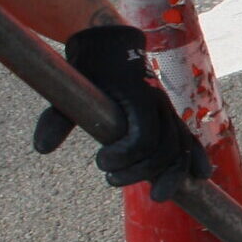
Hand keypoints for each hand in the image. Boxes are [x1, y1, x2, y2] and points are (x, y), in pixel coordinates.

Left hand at [32, 25, 209, 201]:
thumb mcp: (70, 88)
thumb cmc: (90, 68)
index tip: (100, 162)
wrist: (112, 46)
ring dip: (170, 176)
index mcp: (138, 96)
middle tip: (110, 178)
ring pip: (180, 149)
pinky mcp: (170, 117)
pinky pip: (189, 139)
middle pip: (164, 150)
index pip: (142, 138)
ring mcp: (168, 111)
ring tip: (156, 196)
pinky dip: (196, 158)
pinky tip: (200, 177)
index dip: (124, 157)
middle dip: (140, 172)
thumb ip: (56, 118)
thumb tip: (41, 149)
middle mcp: (159, 104)